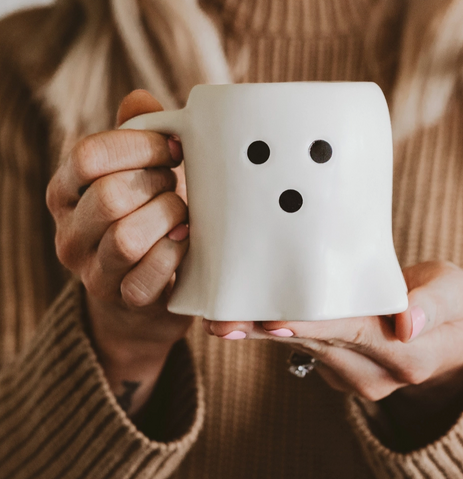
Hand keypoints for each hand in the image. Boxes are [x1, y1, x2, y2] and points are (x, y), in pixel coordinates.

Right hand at [46, 90, 192, 415]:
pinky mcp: (123, 300)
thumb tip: (141, 99)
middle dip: (156, 184)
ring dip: (167, 218)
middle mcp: (69, 234)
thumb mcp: (136, 175)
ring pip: (126, 238)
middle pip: (109, 197)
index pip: (88, 156)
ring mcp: (93, 272)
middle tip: (176, 185)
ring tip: (182, 214)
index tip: (174, 147)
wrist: (144, 291)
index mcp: (65, 193)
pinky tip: (185, 241)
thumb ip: (134, 136)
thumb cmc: (146, 219)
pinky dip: (174, 253)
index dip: (139, 145)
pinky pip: (147, 277)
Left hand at [203, 261, 462, 445]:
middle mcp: (374, 373)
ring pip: (301, 350)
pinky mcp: (334, 369)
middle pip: (316, 345)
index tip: (275, 322)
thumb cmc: (446, 305)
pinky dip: (273, 332)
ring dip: (261, 335)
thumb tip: (407, 322)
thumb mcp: (455, 292)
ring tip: (221, 321)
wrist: (442, 338)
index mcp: (406, 353)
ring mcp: (351, 376)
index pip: (354, 334)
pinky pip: (300, 349)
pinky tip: (245, 318)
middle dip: (269, 332)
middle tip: (225, 321)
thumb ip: (435, 304)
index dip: (314, 327)